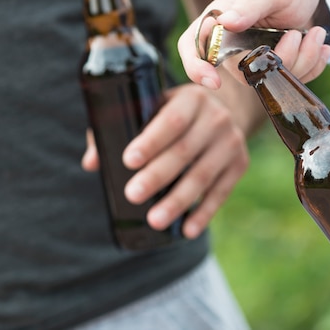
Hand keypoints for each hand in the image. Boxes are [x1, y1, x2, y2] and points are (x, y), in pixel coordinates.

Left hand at [84, 83, 248, 238]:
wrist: (226, 109)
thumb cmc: (176, 111)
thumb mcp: (155, 107)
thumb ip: (120, 128)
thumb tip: (90, 162)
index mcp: (190, 99)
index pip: (171, 120)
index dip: (150, 141)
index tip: (128, 160)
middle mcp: (215, 118)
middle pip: (184, 151)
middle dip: (157, 176)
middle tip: (132, 194)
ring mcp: (231, 142)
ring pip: (202, 176)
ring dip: (177, 201)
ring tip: (154, 220)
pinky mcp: (240, 165)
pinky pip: (221, 192)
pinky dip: (204, 213)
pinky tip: (187, 230)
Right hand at [178, 0, 329, 88]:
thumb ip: (250, 6)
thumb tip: (226, 23)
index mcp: (218, 22)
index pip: (191, 48)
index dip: (196, 67)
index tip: (213, 81)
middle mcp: (229, 46)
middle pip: (242, 73)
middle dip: (278, 59)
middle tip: (297, 34)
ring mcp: (251, 61)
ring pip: (268, 80)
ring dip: (301, 58)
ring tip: (315, 33)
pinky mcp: (271, 70)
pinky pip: (288, 81)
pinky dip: (311, 64)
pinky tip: (317, 42)